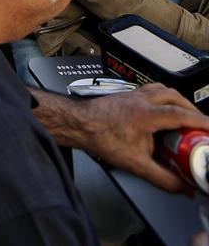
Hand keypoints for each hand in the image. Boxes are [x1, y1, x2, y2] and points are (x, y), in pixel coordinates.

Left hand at [70, 84, 208, 192]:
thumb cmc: (102, 138)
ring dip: (180, 101)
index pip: (180, 114)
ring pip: (164, 90)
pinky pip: (153, 90)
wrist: (80, 124)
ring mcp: (135, 95)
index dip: (200, 121)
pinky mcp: (129, 96)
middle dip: (193, 111)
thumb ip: (164, 179)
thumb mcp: (137, 165)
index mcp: (146, 114)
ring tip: (188, 116)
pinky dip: (166, 97)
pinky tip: (165, 109)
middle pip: (175, 97)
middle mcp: (142, 100)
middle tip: (202, 125)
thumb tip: (183, 187)